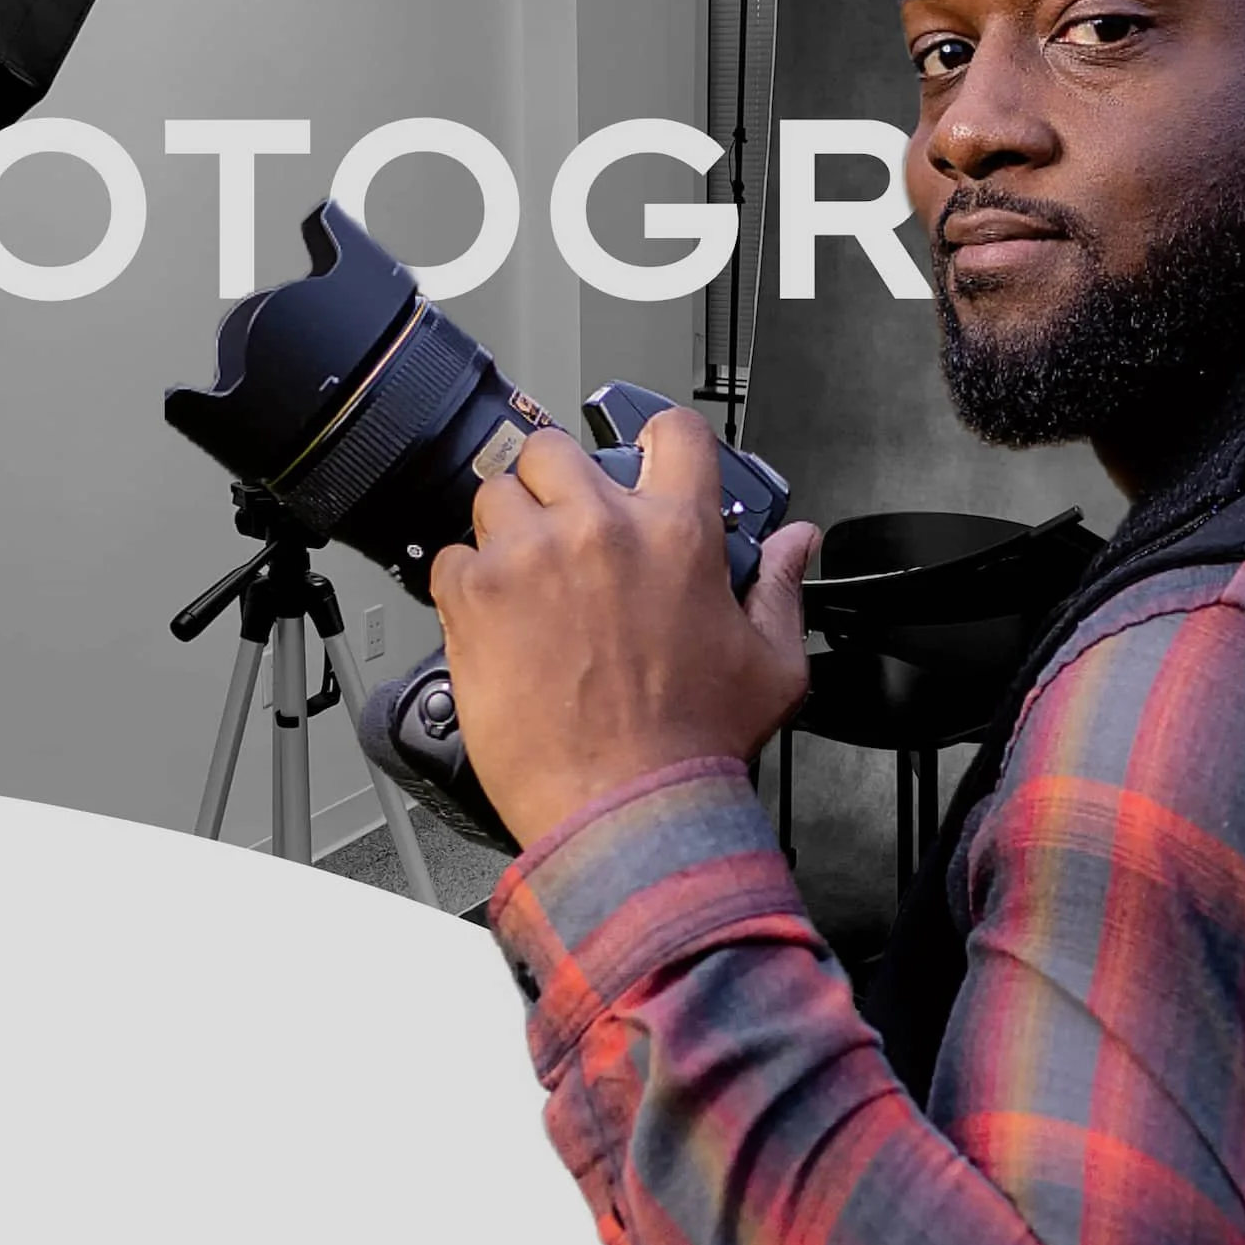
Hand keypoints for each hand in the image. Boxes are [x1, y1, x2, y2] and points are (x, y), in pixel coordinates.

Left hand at [429, 407, 817, 854]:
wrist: (626, 810)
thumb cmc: (693, 747)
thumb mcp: (770, 667)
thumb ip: (780, 590)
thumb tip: (794, 544)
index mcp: (676, 534)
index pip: (671, 434)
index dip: (657, 442)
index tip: (643, 460)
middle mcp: (598, 530)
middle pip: (556, 451)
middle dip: (558, 485)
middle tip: (565, 533)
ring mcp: (529, 558)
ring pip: (495, 495)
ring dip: (507, 530)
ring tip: (525, 582)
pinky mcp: (474, 598)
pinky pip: (450, 557)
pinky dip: (464, 584)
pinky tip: (494, 623)